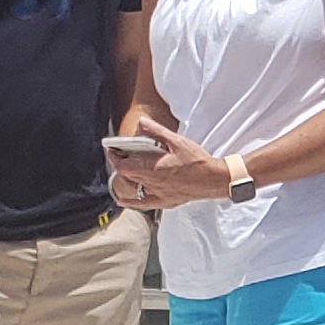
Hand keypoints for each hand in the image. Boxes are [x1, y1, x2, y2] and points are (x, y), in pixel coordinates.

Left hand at [114, 131, 238, 209]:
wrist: (214, 179)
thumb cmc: (198, 161)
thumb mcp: (178, 141)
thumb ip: (158, 132)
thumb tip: (142, 122)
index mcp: (153, 167)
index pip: (124, 163)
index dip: (114, 155)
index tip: (111, 147)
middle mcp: (152, 182)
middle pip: (126, 174)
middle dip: (119, 162)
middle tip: (118, 153)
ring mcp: (157, 193)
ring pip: (133, 186)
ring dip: (125, 176)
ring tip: (123, 167)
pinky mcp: (164, 200)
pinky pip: (142, 203)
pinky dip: (130, 201)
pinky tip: (122, 199)